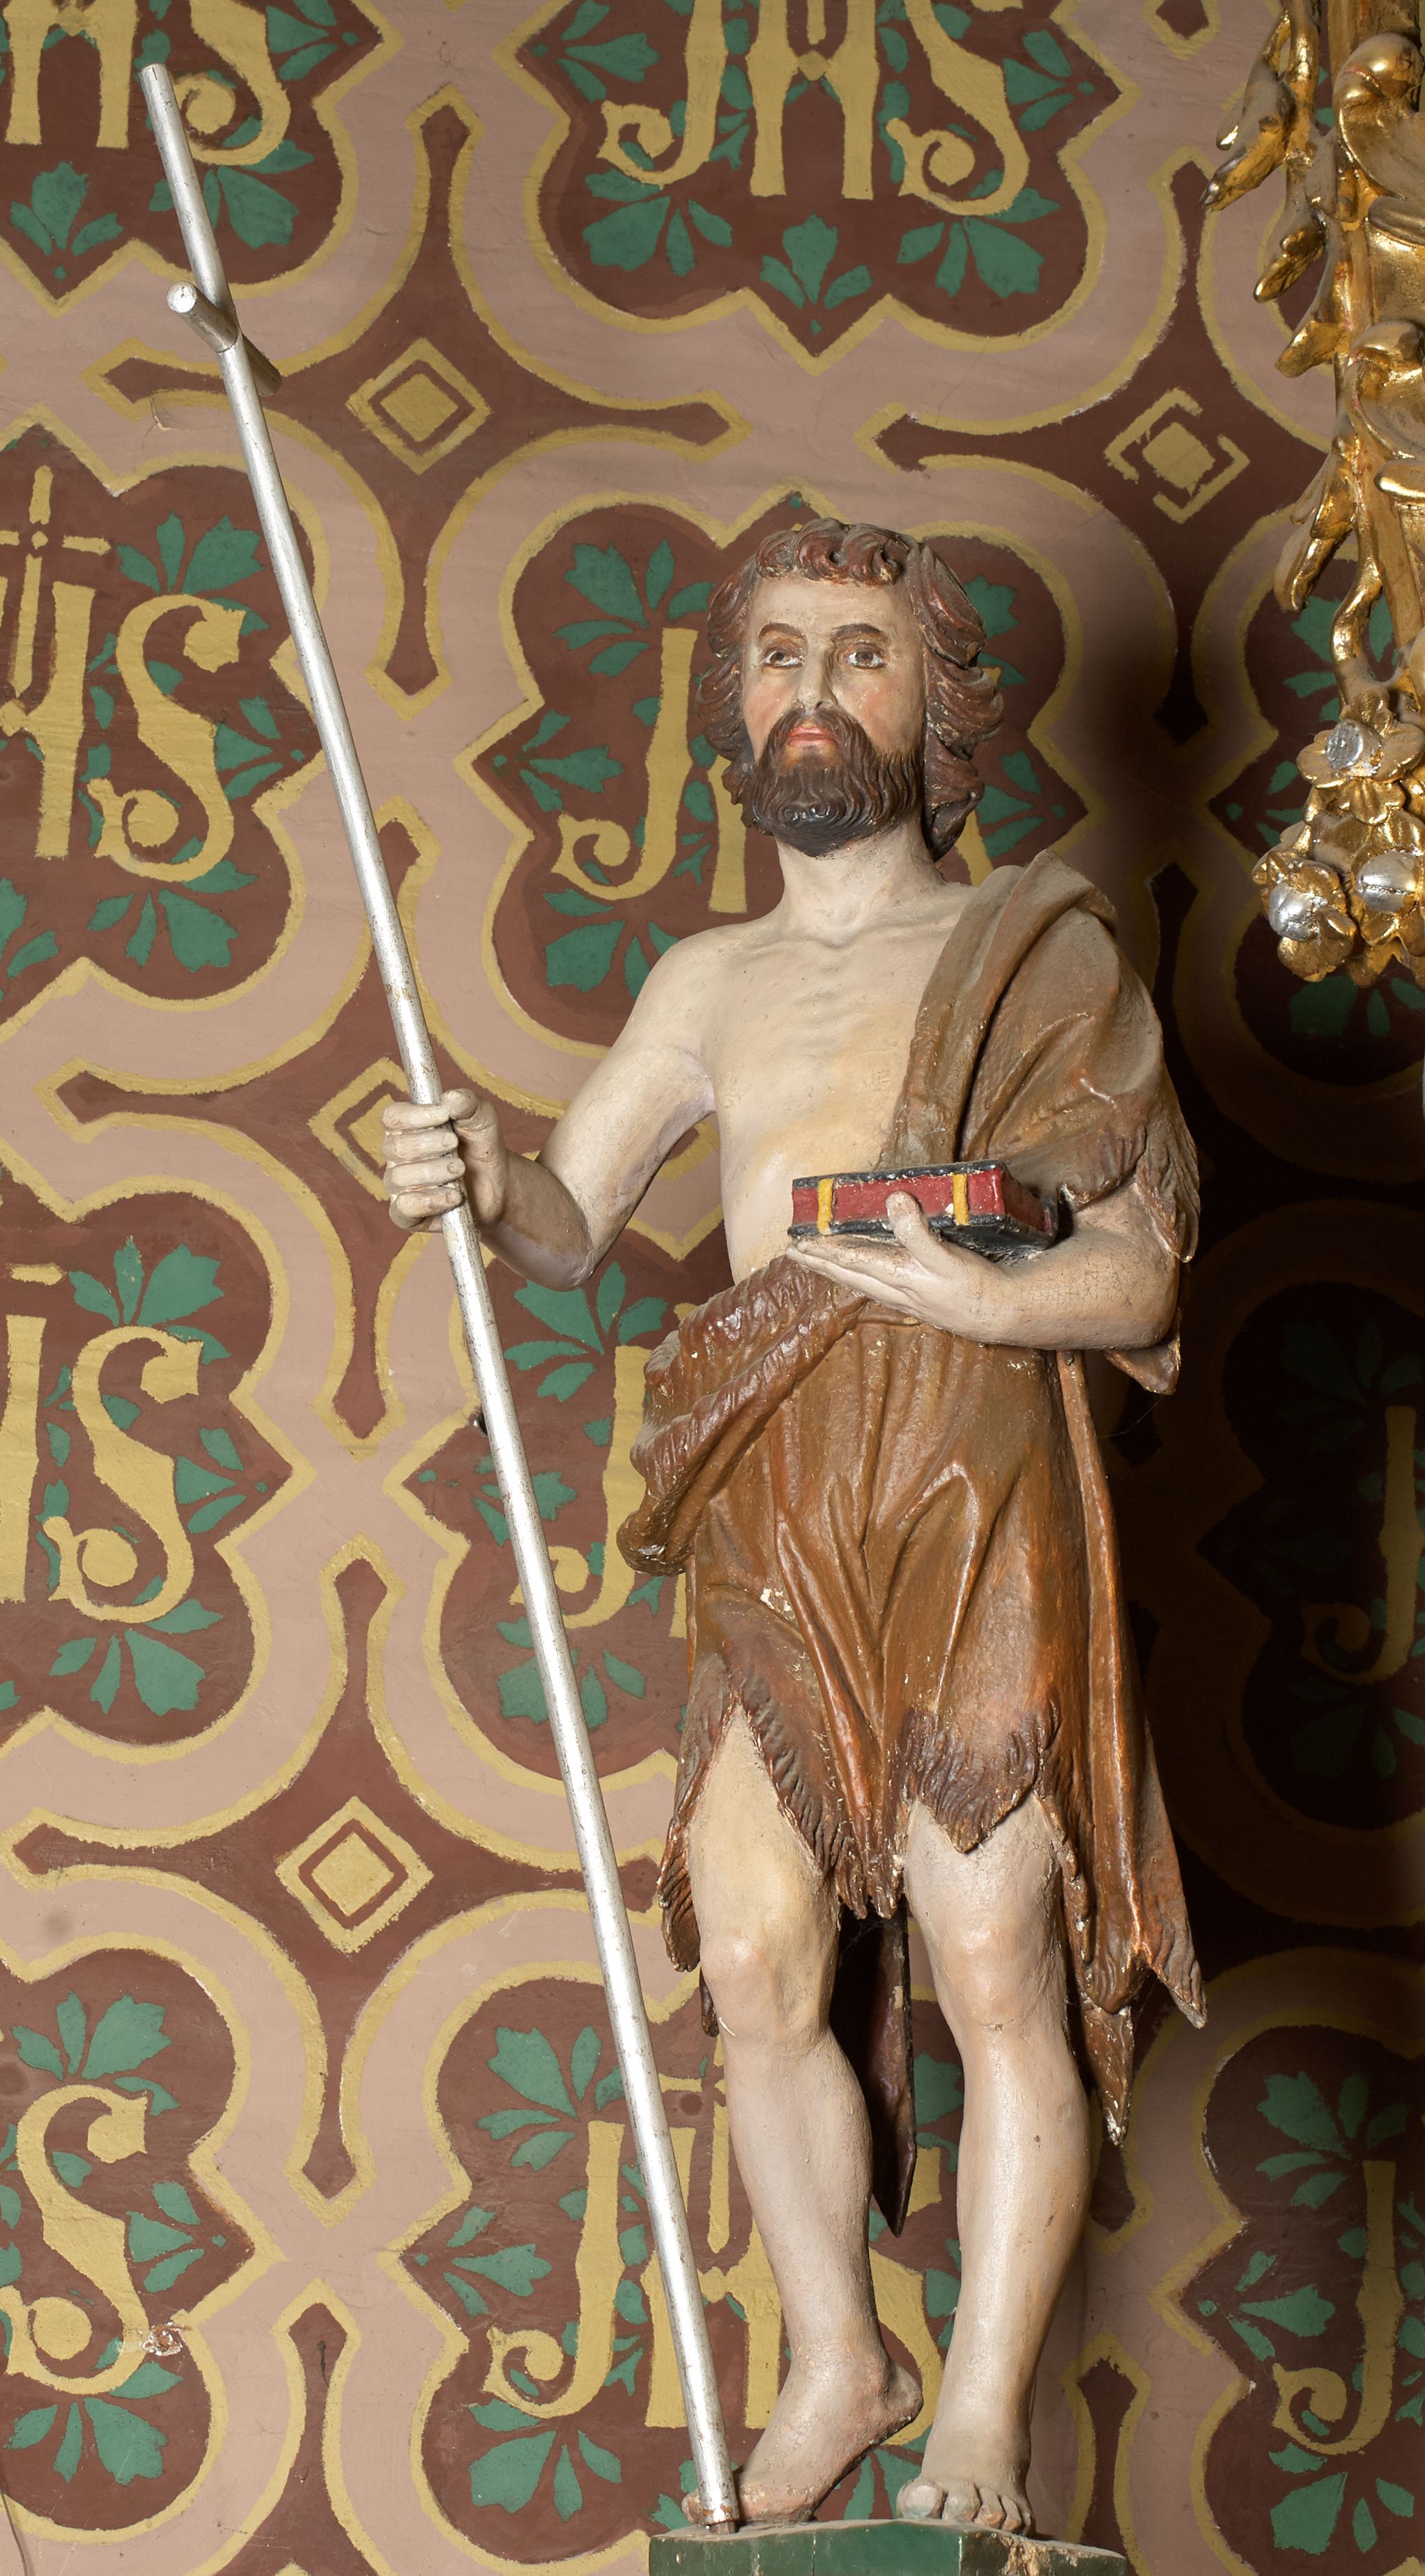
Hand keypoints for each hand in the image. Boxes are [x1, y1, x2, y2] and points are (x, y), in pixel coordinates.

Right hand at [381, 1087, 508, 1231]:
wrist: (497, 1185)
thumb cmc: (481, 1147)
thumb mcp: (482, 1119)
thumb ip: (468, 1103)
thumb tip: (449, 1099)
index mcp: (407, 1128)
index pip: (393, 1117)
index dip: (415, 1116)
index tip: (444, 1115)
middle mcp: (397, 1156)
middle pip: (396, 1147)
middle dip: (430, 1145)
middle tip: (456, 1146)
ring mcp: (399, 1185)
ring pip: (400, 1177)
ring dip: (434, 1172)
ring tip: (461, 1171)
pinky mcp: (406, 1214)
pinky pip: (403, 1208)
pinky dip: (430, 1201)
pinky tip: (453, 1196)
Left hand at [788, 1190, 1001, 1336]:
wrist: (1000, 1315)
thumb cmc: (973, 1287)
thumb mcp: (945, 1257)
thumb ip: (917, 1231)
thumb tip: (893, 1201)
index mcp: (896, 1275)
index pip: (849, 1259)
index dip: (823, 1249)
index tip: (798, 1242)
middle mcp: (895, 1288)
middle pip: (847, 1274)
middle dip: (820, 1263)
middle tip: (794, 1253)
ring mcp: (905, 1297)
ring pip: (861, 1282)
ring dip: (837, 1271)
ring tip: (818, 1263)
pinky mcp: (919, 1300)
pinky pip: (878, 1287)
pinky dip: (862, 1278)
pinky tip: (864, 1277)